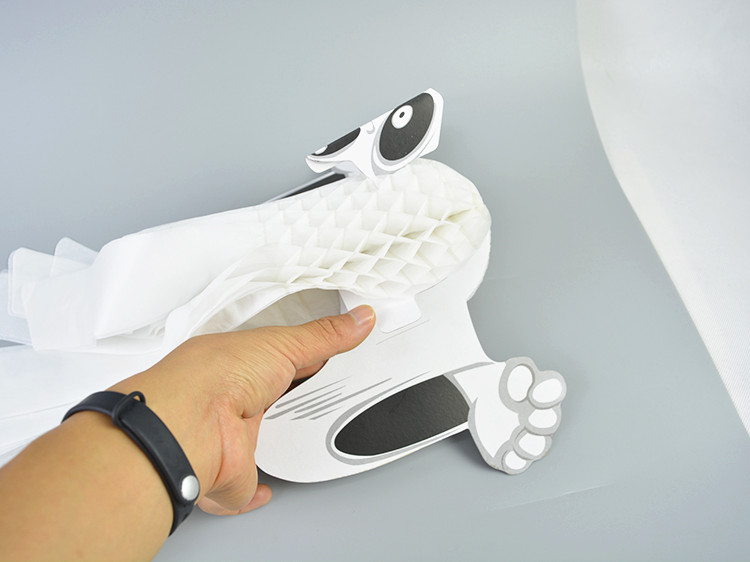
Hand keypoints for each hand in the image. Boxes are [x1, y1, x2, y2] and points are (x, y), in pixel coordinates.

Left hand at [110, 304, 375, 515]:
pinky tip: (266, 485)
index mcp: (238, 364)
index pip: (277, 359)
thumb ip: (325, 336)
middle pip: (267, 400)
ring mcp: (229, 438)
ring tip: (298, 432)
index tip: (329, 358)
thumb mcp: (283, 344)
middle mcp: (230, 400)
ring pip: (257, 440)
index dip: (304, 360)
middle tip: (318, 397)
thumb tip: (358, 318)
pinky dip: (255, 490)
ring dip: (272, 438)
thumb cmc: (218, 376)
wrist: (190, 427)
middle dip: (286, 399)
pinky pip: (244, 486)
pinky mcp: (233, 473)